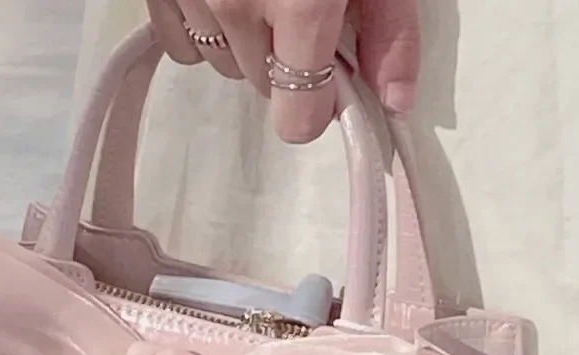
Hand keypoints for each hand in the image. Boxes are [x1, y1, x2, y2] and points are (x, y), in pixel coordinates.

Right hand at [147, 0, 418, 143]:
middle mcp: (236, 7)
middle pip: (265, 89)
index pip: (297, 119)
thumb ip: (390, 31)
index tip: (324, 86)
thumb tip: (395, 103)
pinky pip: (183, 44)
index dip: (314, 109)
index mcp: (300, 2)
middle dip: (286, 60)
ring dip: (246, 44)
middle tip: (298, 6)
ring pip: (224, 66)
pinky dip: (203, 30)